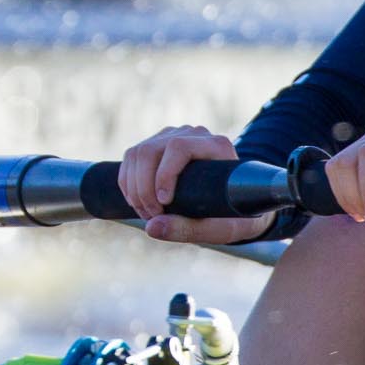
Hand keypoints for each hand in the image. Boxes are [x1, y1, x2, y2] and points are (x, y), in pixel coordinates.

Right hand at [118, 125, 272, 245]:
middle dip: (144, 187)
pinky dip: (128, 182)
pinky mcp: (157, 144)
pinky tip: (137, 202)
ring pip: (137, 154)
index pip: (179, 147)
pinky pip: (131, 158)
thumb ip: (189, 229)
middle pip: (151, 150)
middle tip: (151, 216)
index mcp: (216, 145)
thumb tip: (152, 227)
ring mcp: (172, 137)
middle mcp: (192, 135)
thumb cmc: (236, 217)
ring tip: (146, 214)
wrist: (236, 205)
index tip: (163, 203)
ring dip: (133, 187)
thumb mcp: (221, 229)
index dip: (164, 174)